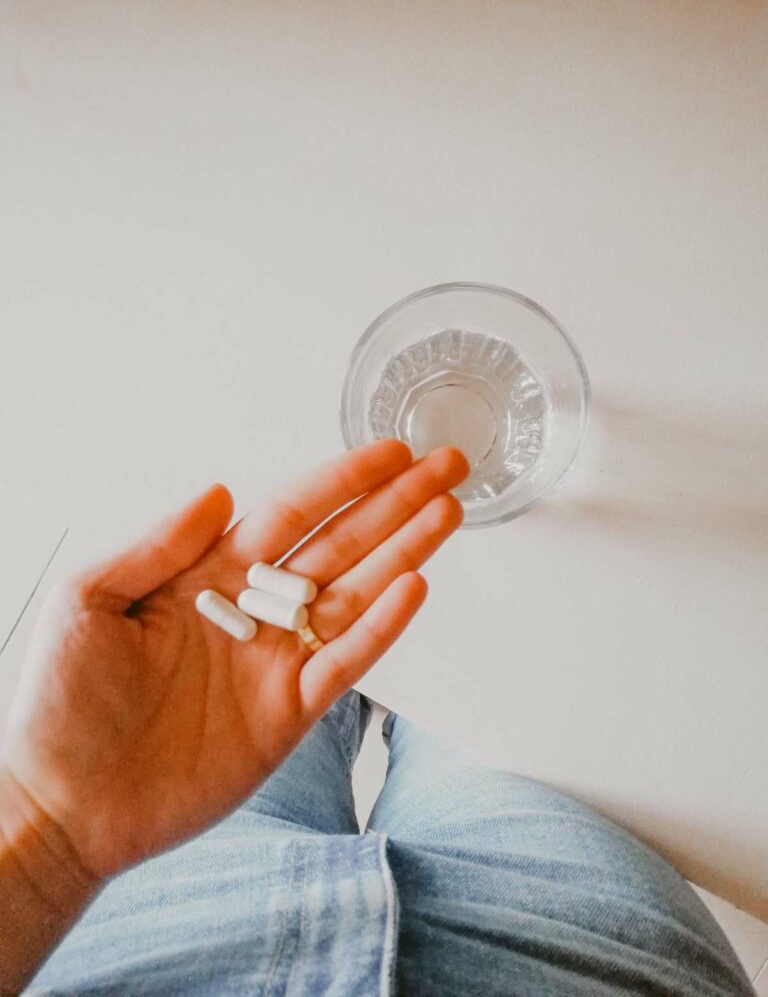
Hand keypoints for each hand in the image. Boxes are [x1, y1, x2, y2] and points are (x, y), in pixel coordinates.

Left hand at [0, 441, 467, 883]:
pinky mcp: (288, 713)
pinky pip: (344, 663)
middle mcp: (252, 612)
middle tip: (443, 468)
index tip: (388, 453)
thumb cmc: (60, 705)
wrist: (64, 804)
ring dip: (403, 554)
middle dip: (394, 505)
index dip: (341, 481)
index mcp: (208, 576)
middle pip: (338, 545)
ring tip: (446, 515)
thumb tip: (218, 493)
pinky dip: (381, 628)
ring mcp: (275, 661)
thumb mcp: (88, 601)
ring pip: (354, 596)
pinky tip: (413, 589)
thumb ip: (158, 544)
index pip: (289, 513)